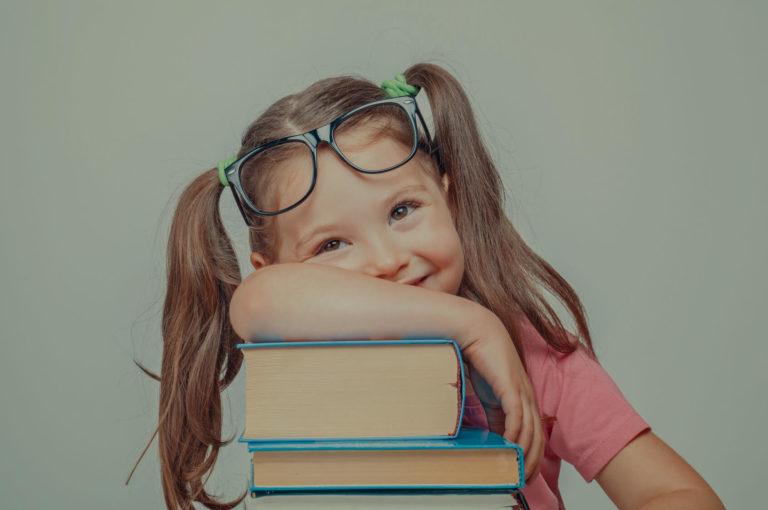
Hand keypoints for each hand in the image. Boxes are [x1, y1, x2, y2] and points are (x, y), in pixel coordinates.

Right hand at [461, 317, 544, 482]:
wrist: (476, 330)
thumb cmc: (481, 357)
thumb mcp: (489, 391)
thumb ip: (495, 410)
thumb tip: (495, 432)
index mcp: (524, 395)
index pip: (535, 431)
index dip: (531, 453)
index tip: (523, 471)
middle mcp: (527, 394)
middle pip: (538, 435)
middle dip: (531, 461)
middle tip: (523, 480)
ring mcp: (521, 389)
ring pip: (530, 429)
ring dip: (524, 452)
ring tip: (516, 469)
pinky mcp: (510, 385)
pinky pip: (517, 416)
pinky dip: (514, 433)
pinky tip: (508, 445)